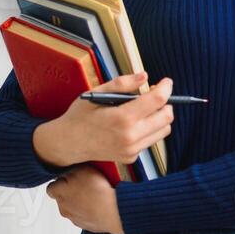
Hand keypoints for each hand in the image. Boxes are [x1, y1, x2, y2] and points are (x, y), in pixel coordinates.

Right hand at [33, 72, 173, 168]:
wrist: (68, 143)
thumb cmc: (79, 116)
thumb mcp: (96, 93)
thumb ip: (122, 84)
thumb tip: (144, 76)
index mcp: (122, 118)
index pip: (157, 101)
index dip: (166, 88)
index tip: (166, 82)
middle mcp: (130, 136)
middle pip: (166, 117)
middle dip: (166, 103)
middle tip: (154, 94)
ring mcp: (132, 149)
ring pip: (163, 130)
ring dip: (160, 117)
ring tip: (145, 109)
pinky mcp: (131, 157)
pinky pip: (150, 140)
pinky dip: (148, 129)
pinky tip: (133, 124)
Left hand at [47, 166, 124, 233]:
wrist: (114, 211)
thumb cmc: (98, 191)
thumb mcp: (82, 169)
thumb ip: (71, 170)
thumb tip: (68, 171)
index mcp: (58, 193)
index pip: (51, 188)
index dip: (60, 182)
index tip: (68, 179)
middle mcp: (63, 208)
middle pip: (62, 198)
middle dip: (70, 192)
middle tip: (83, 185)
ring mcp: (74, 218)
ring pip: (73, 208)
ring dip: (80, 202)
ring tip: (94, 195)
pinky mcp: (86, 226)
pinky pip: (85, 216)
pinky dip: (89, 211)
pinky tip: (99, 205)